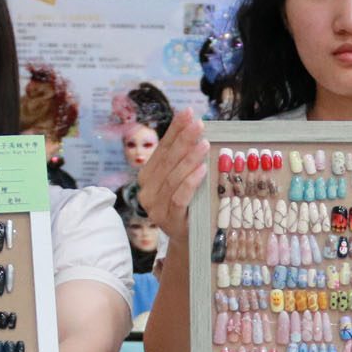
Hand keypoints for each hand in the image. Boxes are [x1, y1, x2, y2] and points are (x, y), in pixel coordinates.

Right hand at [138, 109, 207, 247]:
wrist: (189, 239)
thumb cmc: (189, 204)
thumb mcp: (183, 179)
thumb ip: (184, 159)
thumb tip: (197, 128)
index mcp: (148, 175)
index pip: (163, 148)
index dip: (175, 130)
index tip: (188, 112)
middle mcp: (147, 189)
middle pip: (167, 160)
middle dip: (184, 139)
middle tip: (199, 124)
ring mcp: (155, 206)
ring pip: (173, 178)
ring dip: (189, 159)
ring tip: (203, 143)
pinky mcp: (168, 219)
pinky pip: (178, 198)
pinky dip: (190, 182)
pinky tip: (202, 170)